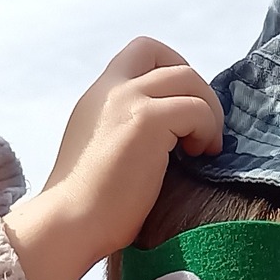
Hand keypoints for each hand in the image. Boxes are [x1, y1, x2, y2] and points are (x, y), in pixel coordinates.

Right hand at [4, 38, 223, 279]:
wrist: (70, 225)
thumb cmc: (88, 210)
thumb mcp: (101, 154)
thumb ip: (122, 132)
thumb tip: (164, 139)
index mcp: (98, 96)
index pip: (141, 53)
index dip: (172, 72)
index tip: (182, 110)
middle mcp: (111, 89)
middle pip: (169, 60)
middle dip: (197, 90)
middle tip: (203, 130)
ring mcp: (128, 100)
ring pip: (189, 79)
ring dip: (209, 111)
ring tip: (205, 148)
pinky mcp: (147, 121)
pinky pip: (197, 109)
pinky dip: (208, 130)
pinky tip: (201, 156)